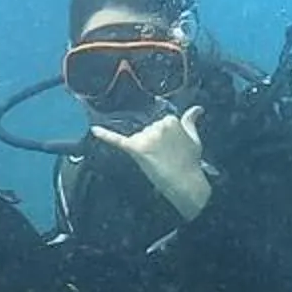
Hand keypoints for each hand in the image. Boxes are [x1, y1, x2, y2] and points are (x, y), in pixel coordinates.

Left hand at [87, 104, 213, 217]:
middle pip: (147, 130)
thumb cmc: (190, 162)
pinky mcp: (136, 148)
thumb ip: (191, 121)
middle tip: (166, 157)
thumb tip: (197, 108)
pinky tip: (94, 130)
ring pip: (137, 138)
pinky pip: (117, 140)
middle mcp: (158, 125)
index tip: (172, 149)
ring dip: (144, 149)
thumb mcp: (194, 138)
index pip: (159, 123)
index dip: (163, 138)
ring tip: (158, 161)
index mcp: (171, 119)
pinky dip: (105, 135)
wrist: (185, 183)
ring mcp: (146, 137)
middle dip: (153, 143)